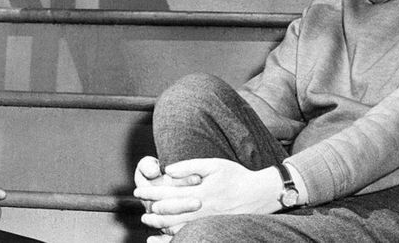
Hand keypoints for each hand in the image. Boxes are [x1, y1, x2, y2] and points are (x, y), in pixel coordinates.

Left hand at [134, 158, 281, 230]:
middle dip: (153, 211)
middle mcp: (202, 210)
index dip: (151, 193)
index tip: (138, 191)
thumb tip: (167, 170)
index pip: (168, 194)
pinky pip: (190, 233)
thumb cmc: (236, 176)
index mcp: (200, 193)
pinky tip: (168, 231)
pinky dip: (175, 233)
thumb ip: (189, 166)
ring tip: (150, 220)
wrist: (259, 194)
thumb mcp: (213, 165)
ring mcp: (208, 222)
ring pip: (178, 227)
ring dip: (161, 224)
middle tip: (141, 209)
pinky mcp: (213, 227)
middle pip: (170, 214)